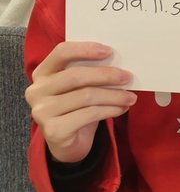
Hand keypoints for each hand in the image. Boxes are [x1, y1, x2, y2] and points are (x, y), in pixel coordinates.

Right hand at [25, 42, 136, 163]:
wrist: (67, 142)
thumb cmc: (75, 106)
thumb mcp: (78, 86)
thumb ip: (88, 71)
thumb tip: (118, 62)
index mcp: (43, 72)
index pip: (61, 52)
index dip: (85, 49)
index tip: (109, 51)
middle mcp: (37, 91)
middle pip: (76, 76)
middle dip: (106, 75)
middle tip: (127, 77)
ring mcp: (42, 112)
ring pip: (86, 97)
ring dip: (113, 96)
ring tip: (130, 97)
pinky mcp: (53, 131)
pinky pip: (88, 115)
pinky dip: (110, 110)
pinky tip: (121, 109)